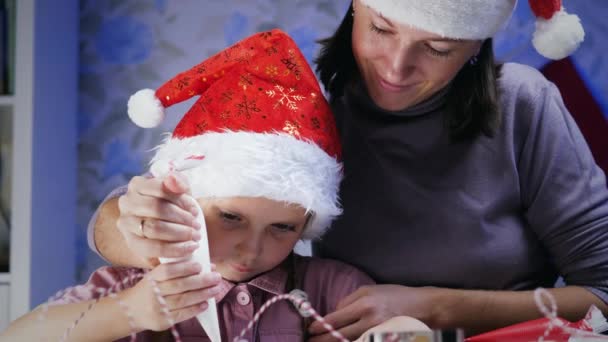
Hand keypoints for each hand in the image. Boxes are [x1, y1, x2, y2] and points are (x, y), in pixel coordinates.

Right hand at [117, 172, 201, 262]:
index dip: (181, 199)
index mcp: (138, 185)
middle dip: (181, 218)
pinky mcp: (131, 243)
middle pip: (156, 208)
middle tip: (197, 226)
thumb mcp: (179, 190)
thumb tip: (173, 179)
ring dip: (179, 233)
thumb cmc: (172, 205)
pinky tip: (189, 248)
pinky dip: (174, 249)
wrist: (161, 229)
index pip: (160, 188)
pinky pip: (151, 248)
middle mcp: (127, 202)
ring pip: (153, 228)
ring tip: (195, 236)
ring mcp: (126, 223)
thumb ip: (179, 181)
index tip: (195, 209)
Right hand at [120, 260, 222, 331]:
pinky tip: (205, 304)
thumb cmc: (152, 289)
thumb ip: (179, 270)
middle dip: (201, 281)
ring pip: (182, 300)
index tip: (200, 266)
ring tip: (216, 289)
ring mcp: (157, 308)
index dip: (184, 268)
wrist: (131, 311)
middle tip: (216, 277)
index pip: (167, 271)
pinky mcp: (162, 321)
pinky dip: (195, 309)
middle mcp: (153, 292)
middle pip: (179, 286)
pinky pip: (181, 314)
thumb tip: (208, 267)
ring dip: (202, 294)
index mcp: (152, 277)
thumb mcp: (157, 276)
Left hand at [308, 285, 441, 341]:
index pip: (336, 318)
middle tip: (311, 341)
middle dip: (323, 339)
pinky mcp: (383, 340)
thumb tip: (334, 313)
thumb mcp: (370, 290)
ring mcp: (377, 333)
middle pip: (339, 335)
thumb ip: (350, 300)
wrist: (423, 307)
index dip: (321, 325)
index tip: (311, 329)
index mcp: (364, 304)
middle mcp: (370, 321)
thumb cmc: (395, 295)